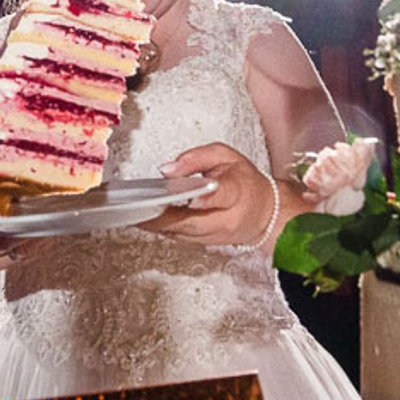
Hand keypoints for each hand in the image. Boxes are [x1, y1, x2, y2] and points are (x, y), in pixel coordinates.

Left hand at [139, 142, 282, 246]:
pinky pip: (179, 237)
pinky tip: (145, 220)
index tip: (191, 198)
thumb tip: (168, 169)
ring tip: (134, 213)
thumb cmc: (245, 183)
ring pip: (181, 233)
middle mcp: (226, 218)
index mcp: (237, 191)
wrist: (265, 214)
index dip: (205, 198)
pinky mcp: (205, 243)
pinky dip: (161, 228)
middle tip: (138, 208)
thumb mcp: (225, 156)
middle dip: (163, 217)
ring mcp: (215, 236)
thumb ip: (196, 158)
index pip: (221, 195)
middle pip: (192, 222)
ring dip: (156, 225)